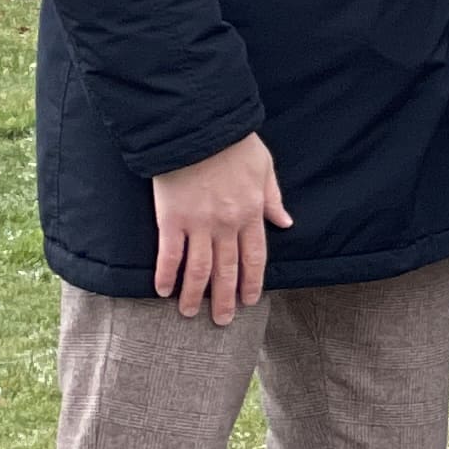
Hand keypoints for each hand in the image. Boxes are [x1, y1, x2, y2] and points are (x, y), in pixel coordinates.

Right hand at [150, 133, 288, 320]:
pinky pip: (169, 254)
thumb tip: (285, 222)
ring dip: (195, 295)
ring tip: (190, 314)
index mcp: (252, 212)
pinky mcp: (171, 219)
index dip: (252, 282)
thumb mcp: (264, 167)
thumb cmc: (233, 143)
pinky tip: (162, 291)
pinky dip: (166, 275)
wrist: (198, 128)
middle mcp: (227, 224)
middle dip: (225, 298)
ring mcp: (198, 224)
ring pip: (199, 269)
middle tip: (223, 321)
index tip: (250, 301)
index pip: (255, 257)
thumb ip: (273, 198)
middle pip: (227, 270)